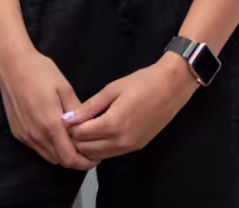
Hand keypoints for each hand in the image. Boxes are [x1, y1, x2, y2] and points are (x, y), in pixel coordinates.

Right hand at [0, 47, 93, 169]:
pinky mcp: (18, 133)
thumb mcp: (65, 88)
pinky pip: (37, 148)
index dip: (84, 162)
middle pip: (59, 161)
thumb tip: (88, 128)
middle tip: (86, 150)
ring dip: (61, 153)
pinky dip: (49, 147)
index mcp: (51, 125)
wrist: (11, 65)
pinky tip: (56, 134)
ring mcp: (25, 136)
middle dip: (75, 159)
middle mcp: (36, 135)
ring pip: (48, 156)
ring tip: (73, 142)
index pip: (69, 158)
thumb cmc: (40, 72)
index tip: (95, 158)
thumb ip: (77, 112)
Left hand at [64, 54, 198, 160]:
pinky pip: (111, 153)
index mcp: (112, 124)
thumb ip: (90, 106)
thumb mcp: (112, 89)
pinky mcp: (136, 147)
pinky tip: (100, 133)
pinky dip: (101, 147)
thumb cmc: (142, 82)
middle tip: (73, 124)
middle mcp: (120, 141)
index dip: (70, 127)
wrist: (172, 87)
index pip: (80, 135)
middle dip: (76, 139)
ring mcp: (129, 146)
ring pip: (98, 155)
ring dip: (88, 146)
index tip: (66, 117)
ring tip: (85, 128)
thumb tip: (68, 118)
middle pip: (86, 149)